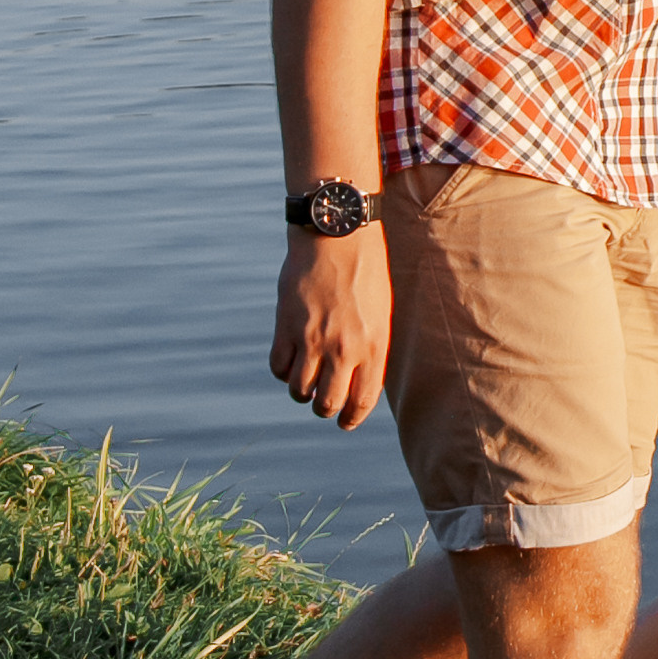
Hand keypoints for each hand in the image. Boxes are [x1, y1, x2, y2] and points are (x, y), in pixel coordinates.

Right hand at [268, 225, 390, 429]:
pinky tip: (290, 359)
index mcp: (373, 346)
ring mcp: (313, 339)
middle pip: (328, 404)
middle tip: (322, 401)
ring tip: (306, 379)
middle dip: (324, 408)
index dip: (351, 418)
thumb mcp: (379, 313)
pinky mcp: (286, 326)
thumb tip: (358, 383)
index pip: (362, 401)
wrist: (337, 237)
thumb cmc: (364, 272)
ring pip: (299, 391)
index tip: (344, 422)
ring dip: (301, 392)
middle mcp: (344, 348)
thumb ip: (370, 349)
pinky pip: (278, 368)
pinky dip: (283, 370)